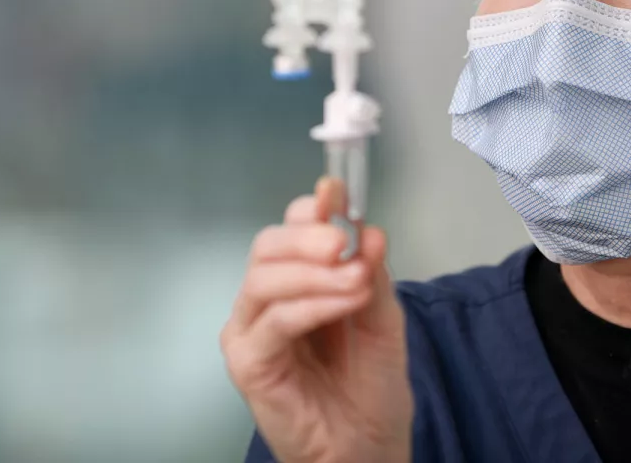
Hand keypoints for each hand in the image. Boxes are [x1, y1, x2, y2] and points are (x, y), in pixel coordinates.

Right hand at [221, 177, 411, 462]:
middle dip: (309, 235)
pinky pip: (274, 321)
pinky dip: (312, 304)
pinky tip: (344, 301)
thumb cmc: (370, 387)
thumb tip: (368, 229)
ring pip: (264, 278)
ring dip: (315, 272)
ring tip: (356, 279)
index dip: (312, 208)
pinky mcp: (248, 364)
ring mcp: (251, 331)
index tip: (338, 192)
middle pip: (268, 245)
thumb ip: (371, 273)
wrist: (367, 448)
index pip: (289, 228)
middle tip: (345, 241)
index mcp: (296, 280)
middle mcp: (264, 300)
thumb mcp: (382, 318)